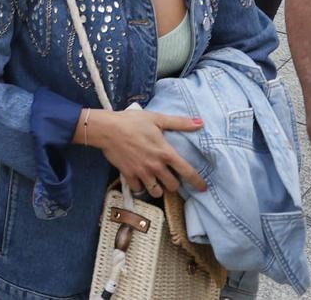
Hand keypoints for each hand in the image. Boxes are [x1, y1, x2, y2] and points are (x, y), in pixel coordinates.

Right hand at [88, 107, 207, 195]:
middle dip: (173, 184)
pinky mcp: (129, 175)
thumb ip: (179, 123)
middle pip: (173, 186)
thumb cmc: (132, 121)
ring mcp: (142, 173)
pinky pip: (138, 189)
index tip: (203, 188)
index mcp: (166, 153)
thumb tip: (200, 122)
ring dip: (158, 189)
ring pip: (157, 192)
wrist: (107, 128)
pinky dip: (140, 186)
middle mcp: (156, 166)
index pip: (187, 172)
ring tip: (156, 182)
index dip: (197, 182)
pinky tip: (140, 180)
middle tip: (170, 178)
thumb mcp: (157, 119)